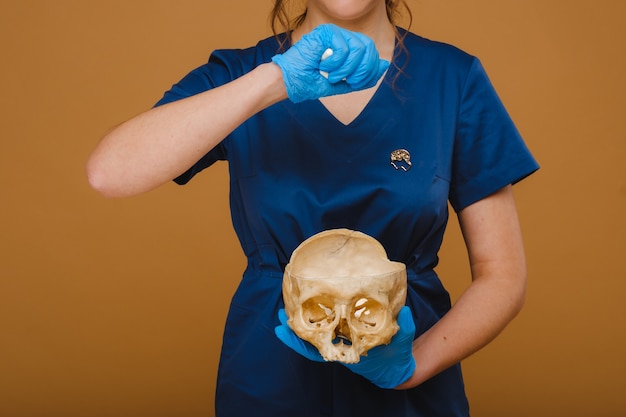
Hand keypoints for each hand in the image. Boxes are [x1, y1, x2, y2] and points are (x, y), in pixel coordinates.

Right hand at [271, 24, 389, 102]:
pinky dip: (335, 63)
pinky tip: (323, 66)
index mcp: (347, 46)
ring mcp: (334, 32)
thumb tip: (385, 65)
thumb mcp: (343, 83)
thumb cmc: (312, 83)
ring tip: (332, 76)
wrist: (291, 83)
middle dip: (363, 70)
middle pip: (368, 47)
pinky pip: (343, 47)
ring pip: (358, 48)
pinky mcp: (325, 32)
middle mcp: (342, 36)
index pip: (370, 51)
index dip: (371, 68)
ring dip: (347, 69)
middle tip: (349, 81)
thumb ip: (363, 76)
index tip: (357, 82)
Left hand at [275, 306, 416, 388]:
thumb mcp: (403, 342)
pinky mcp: (345, 338)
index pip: (321, 349)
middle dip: (295, 333)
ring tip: (285, 312)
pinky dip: (316, 324)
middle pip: (312, 344)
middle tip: (279, 319)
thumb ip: (405, 327)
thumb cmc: (397, 357)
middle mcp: (342, 350)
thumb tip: (404, 311)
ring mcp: (342, 345)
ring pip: (316, 338)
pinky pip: (327, 332)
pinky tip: (308, 311)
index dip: (302, 341)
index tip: (285, 330)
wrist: (397, 369)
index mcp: (351, 354)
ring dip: (301, 328)